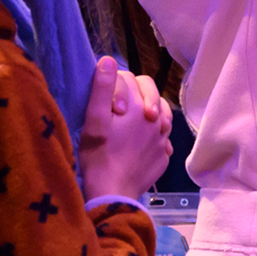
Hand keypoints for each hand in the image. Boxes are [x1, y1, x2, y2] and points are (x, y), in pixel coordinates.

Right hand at [76, 56, 173, 200]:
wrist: (113, 195)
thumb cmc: (99, 157)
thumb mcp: (94, 121)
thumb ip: (102, 89)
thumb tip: (108, 60)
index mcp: (139, 107)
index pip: (130, 79)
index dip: (116, 86)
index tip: (107, 105)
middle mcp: (157, 120)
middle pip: (152, 93)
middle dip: (137, 94)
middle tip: (121, 110)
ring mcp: (163, 139)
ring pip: (161, 114)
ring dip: (148, 113)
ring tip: (132, 123)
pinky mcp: (163, 156)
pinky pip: (162, 137)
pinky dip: (152, 134)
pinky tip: (138, 143)